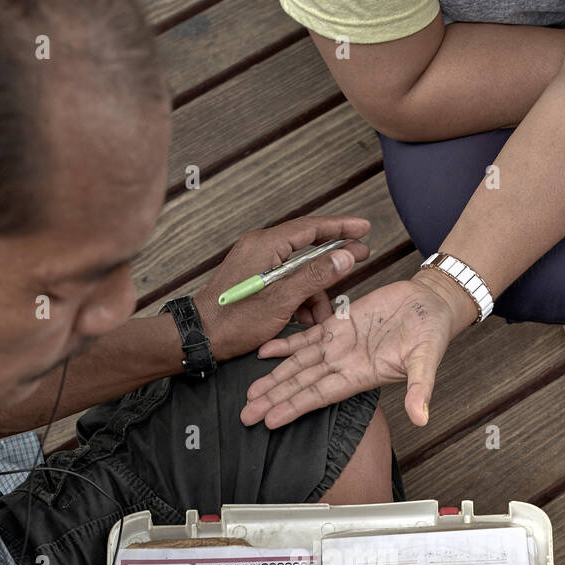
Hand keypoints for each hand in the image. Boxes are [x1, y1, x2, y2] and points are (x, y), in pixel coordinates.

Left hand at [194, 216, 370, 362]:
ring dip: (315, 292)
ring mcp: (257, 263)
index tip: (364, 227)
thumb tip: (345, 256)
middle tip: (361, 258)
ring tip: (323, 316)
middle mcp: (261, 248)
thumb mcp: (282, 300)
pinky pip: (286, 281)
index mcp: (266, 245)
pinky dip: (299, 298)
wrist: (201, 337)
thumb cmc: (235, 321)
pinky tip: (305, 318)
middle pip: (308, 247)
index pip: (311, 227)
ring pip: (299, 270)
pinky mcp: (254, 278)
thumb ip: (315, 276)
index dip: (341, 226)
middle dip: (333, 261)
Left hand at [240, 270, 476, 429]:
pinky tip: (263, 352)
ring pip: (298, 364)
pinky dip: (285, 344)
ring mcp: (340, 345)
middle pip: (301, 384)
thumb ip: (421, 388)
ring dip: (274, 378)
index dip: (294, 406)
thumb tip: (421, 418)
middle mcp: (344, 364)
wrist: (432, 305)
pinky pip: (306, 337)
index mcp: (360, 375)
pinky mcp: (339, 324)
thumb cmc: (433, 333)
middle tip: (245, 416)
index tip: (270, 421)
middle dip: (273, 399)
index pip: (319, 395)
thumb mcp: (427, 359)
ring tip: (248, 393)